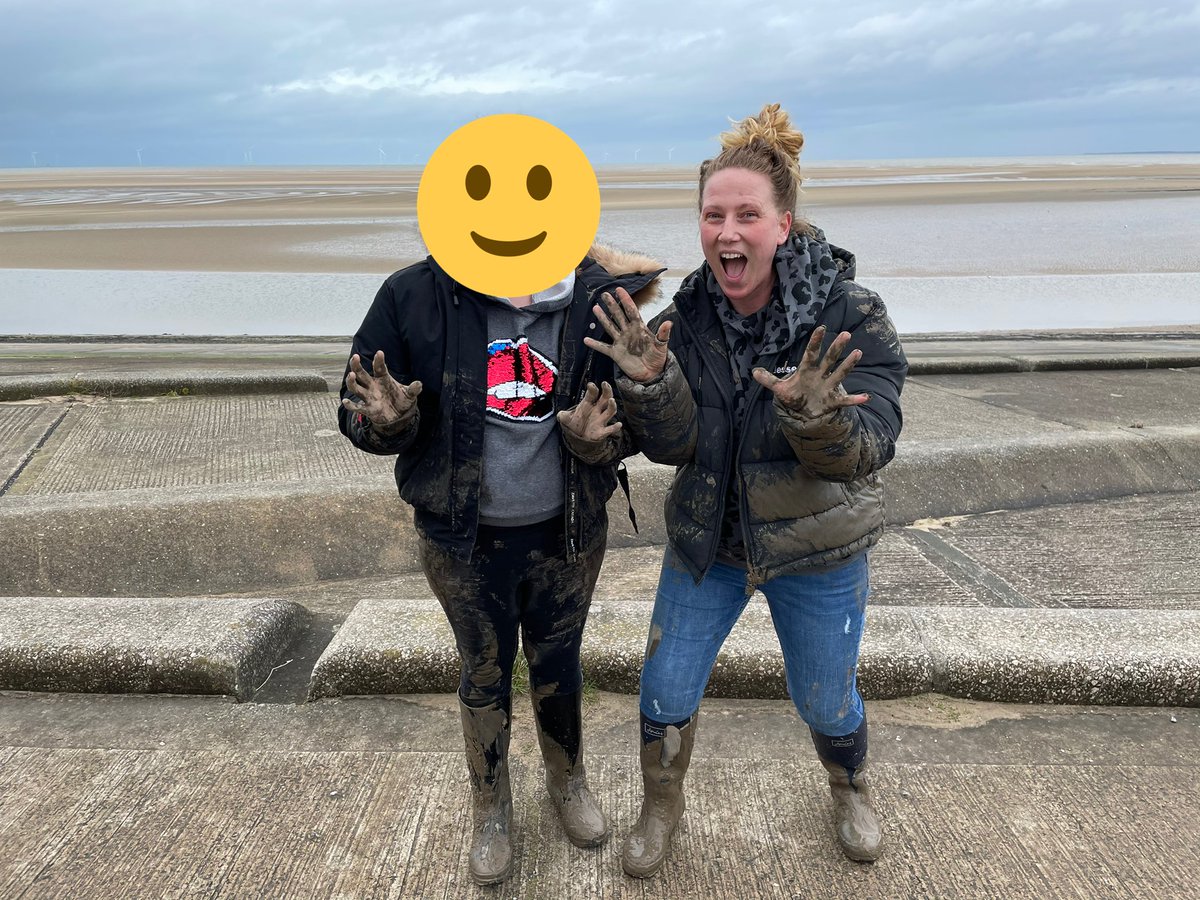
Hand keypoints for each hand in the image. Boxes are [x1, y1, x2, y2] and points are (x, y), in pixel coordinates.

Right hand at [341, 350, 421, 431]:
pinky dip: (350, 405)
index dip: (379, 360)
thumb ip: (414, 389)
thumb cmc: (401, 400)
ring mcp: (368, 396)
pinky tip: (345, 401)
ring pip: (356, 387)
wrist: (398, 416)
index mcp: (383, 378)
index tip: (380, 352)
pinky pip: (357, 407)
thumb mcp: (409, 395)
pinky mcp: (367, 409)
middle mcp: (372, 385)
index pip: (379, 367)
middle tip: (356, 357)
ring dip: (352, 382)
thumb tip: (419, 384)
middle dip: (356, 365)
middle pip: (361, 373)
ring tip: (351, 375)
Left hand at [557, 381, 621, 442]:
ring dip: (612, 406)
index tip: (591, 385)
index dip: (592, 388)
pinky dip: (615, 427)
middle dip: (606, 391)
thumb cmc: (575, 424)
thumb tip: (559, 414)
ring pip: (610, 411)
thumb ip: (563, 415)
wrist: (578, 438)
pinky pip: (610, 429)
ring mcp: (600, 420)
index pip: (592, 394)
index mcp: (588, 404)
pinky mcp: (602, 431)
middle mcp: (597, 410)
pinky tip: (619, 424)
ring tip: (611, 401)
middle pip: (605, 398)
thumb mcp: (566, 419)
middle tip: (605, 384)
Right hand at [583, 287, 671, 382]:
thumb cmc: (657, 358)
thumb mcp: (661, 346)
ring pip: (610, 327)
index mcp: (639, 328)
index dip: (626, 300)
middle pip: (618, 316)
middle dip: (612, 305)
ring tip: (595, 308)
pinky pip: (603, 347)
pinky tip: (586, 340)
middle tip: (604, 294)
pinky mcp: (615, 353)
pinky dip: (595, 344)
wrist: (651, 373)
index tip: (619, 289)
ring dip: (603, 318)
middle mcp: (628, 332)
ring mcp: (621, 342)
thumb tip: (669, 322)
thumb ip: (663, 334)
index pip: (631, 311)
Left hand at [752, 325, 868, 417]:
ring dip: (848, 364)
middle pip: (829, 359)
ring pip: (839, 374)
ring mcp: (828, 387)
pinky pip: (846, 400)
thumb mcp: (780, 389)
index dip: (815, 342)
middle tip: (846, 334)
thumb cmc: (794, 396)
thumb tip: (753, 372)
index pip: (811, 353)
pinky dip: (855, 400)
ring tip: (857, 353)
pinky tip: (866, 397)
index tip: (821, 328)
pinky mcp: (833, 401)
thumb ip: (769, 380)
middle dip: (836, 348)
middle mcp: (820, 375)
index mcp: (807, 370)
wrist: (804, 412)